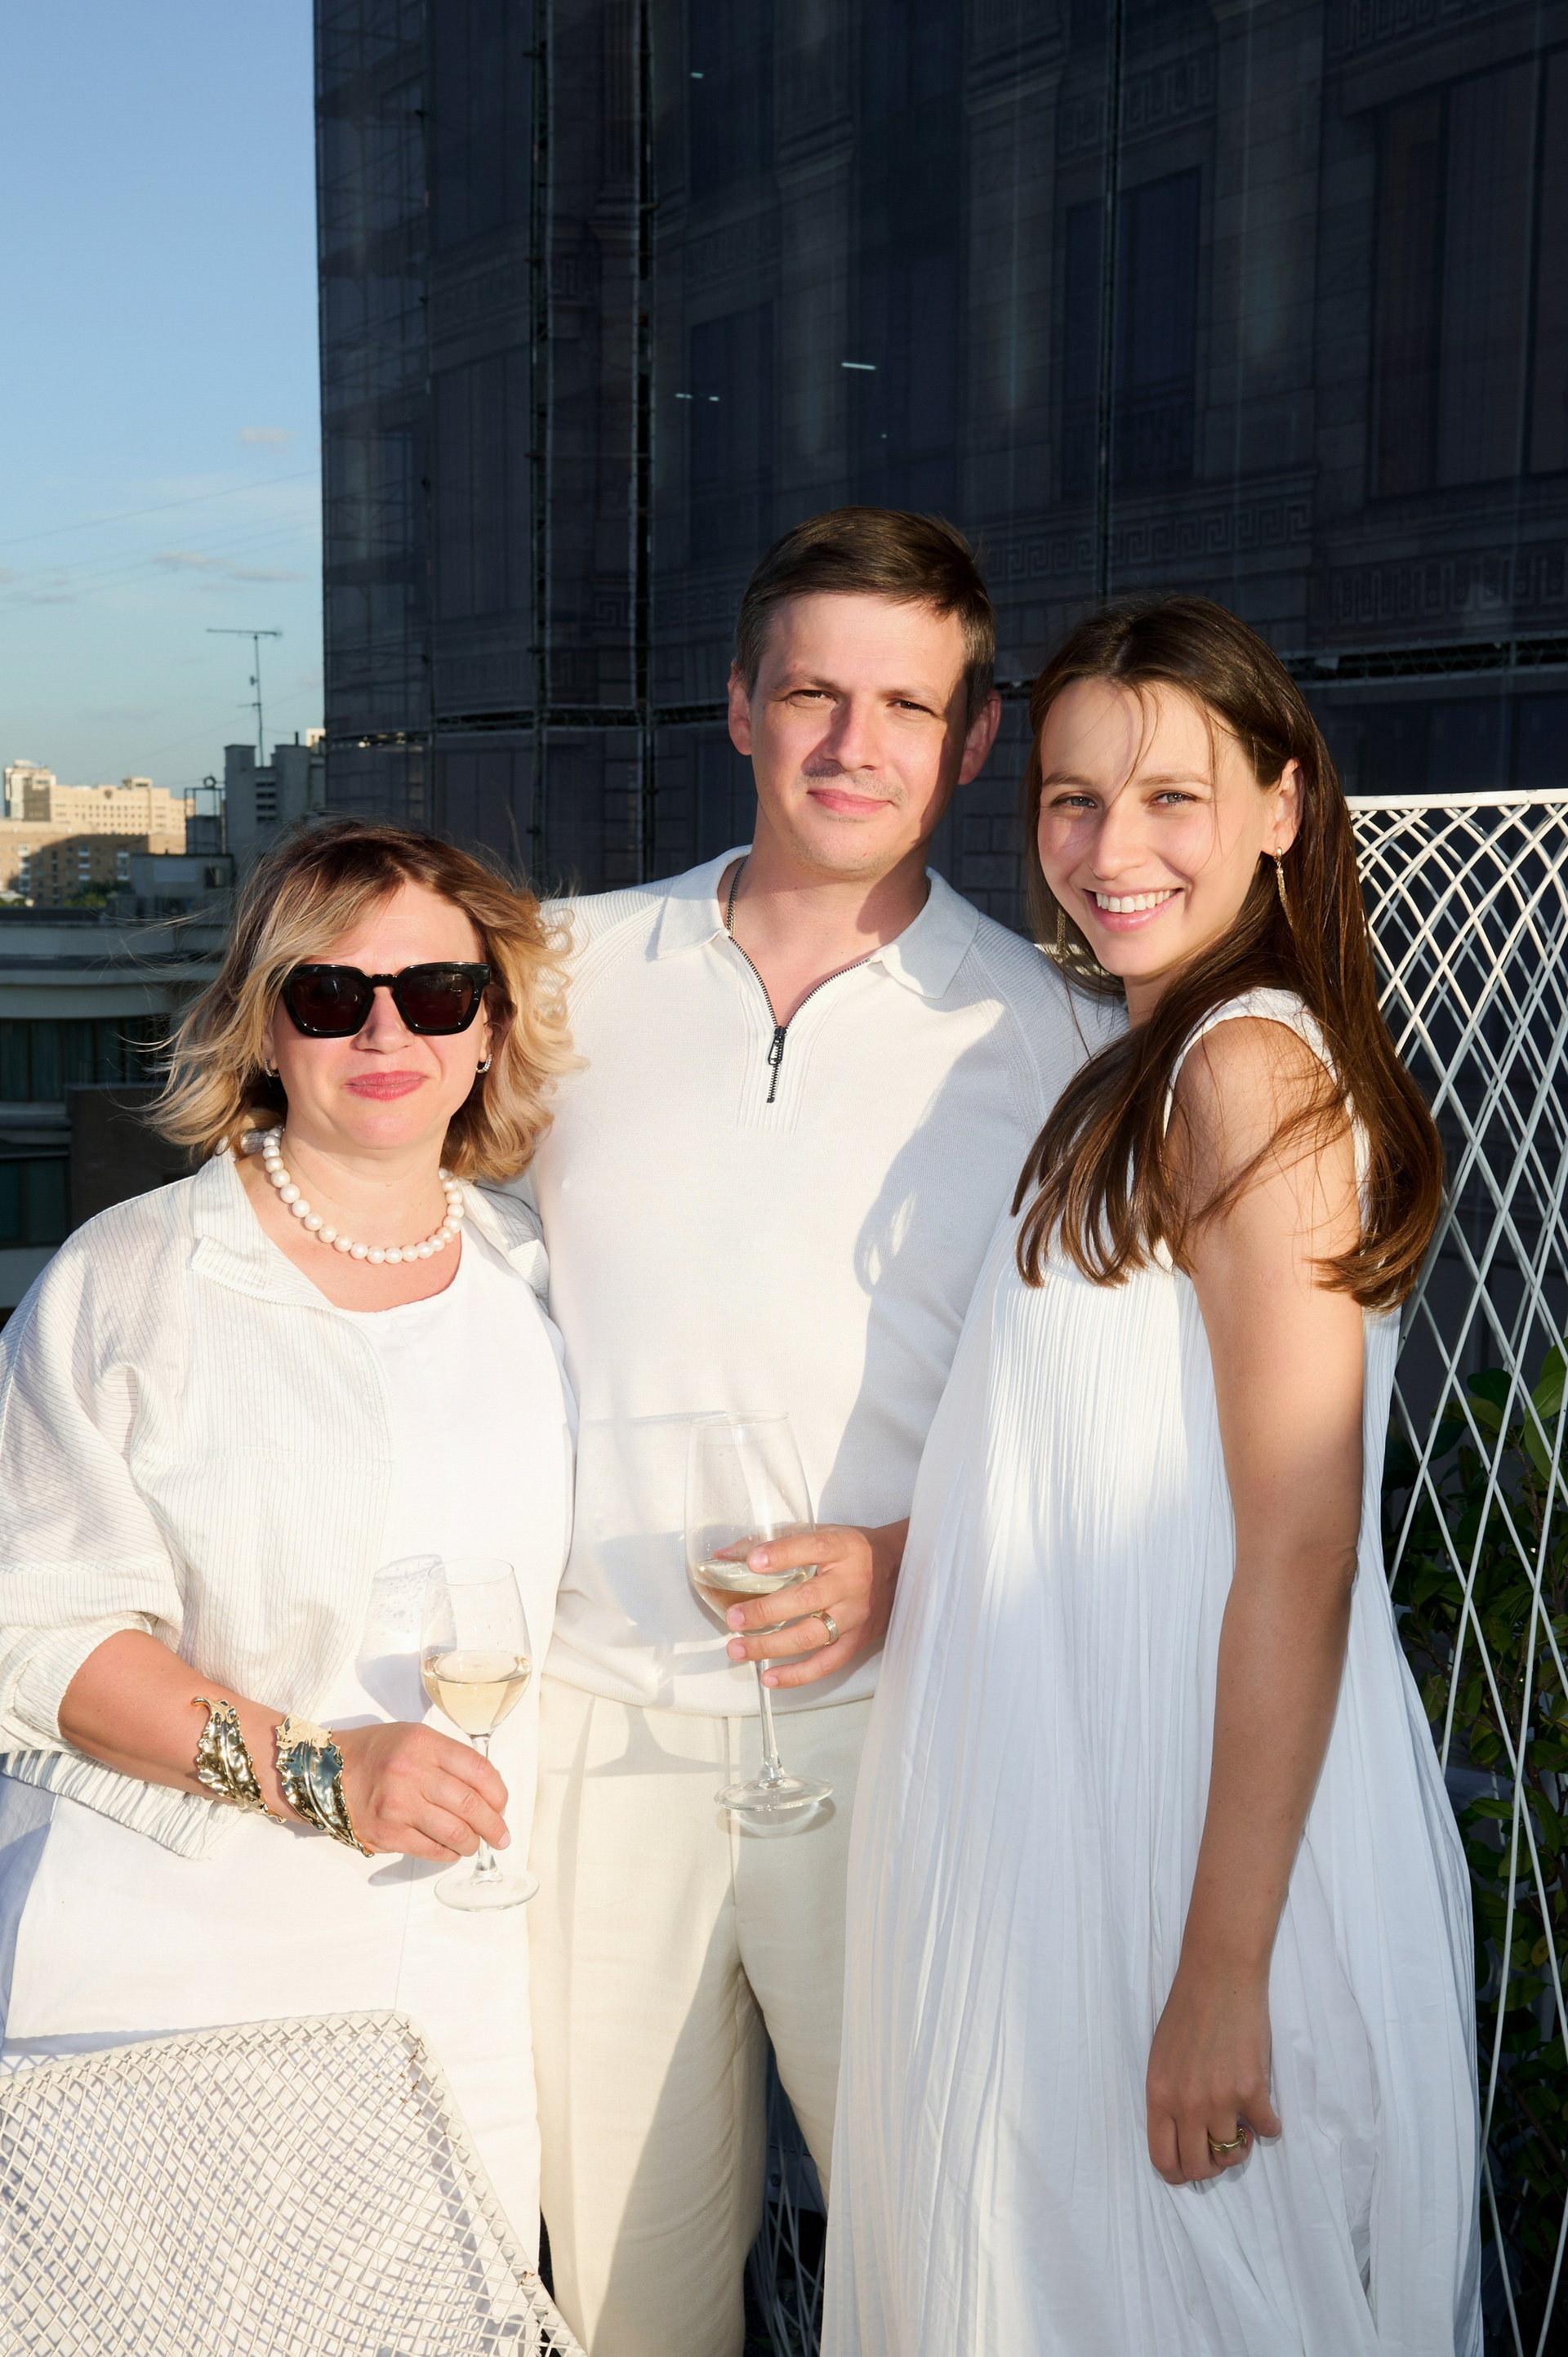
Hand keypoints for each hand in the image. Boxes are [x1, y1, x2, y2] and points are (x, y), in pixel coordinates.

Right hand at [332, 1721, 510, 1862]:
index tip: (502, 1805)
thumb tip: (487, 1790)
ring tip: (474, 1844)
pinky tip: (451, 1850)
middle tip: (501, 1836)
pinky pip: (431, 1849)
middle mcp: (413, 1773)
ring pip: (455, 1833)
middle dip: (494, 1826)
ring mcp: (399, 1805)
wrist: (327, 1772)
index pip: (479, 1771)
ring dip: (472, 1843)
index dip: (498, 1794)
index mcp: (425, 1744)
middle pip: (471, 1806)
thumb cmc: (376, 1754)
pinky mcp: (387, 1833)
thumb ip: (450, 1758)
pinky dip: (449, 1853)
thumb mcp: (415, 1738)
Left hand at [722, 1519, 906, 1689]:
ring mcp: (855, 1615)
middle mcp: (851, 1582)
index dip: (782, 1555)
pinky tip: (768, 1677)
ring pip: (811, 1636)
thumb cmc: (851, 1550)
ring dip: (770, 1646)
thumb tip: (724, 1556)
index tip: (752, 1561)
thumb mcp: (822, 1532)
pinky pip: (826, 1664)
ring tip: (737, 1648)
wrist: (901, 1570)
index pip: (813, 1547)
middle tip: (733, 1617)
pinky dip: (796, 1674)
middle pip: (806, 1599)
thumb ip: (775, 1540)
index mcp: (843, 1548)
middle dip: (765, 1611)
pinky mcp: (857, 1641)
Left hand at [1145, 1955, 1281, 2183]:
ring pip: (1233, 2154)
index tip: (1191, 2167)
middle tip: (1221, 2146)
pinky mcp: (1252, 2090)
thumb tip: (1185, 2133)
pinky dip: (1269, 2126)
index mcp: (1159, 2095)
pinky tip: (1265, 2110)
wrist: (1219, 1975)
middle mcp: (1187, 2104)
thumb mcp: (1162, 2058)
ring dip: (1241, 2146)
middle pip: (1199, 2167)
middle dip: (1212, 2165)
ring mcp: (1220, 2100)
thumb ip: (1169, 2097)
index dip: (1179, 2173)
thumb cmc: (1187, 2010)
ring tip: (1242, 2123)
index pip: (1163, 2159)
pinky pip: (1267, 2131)